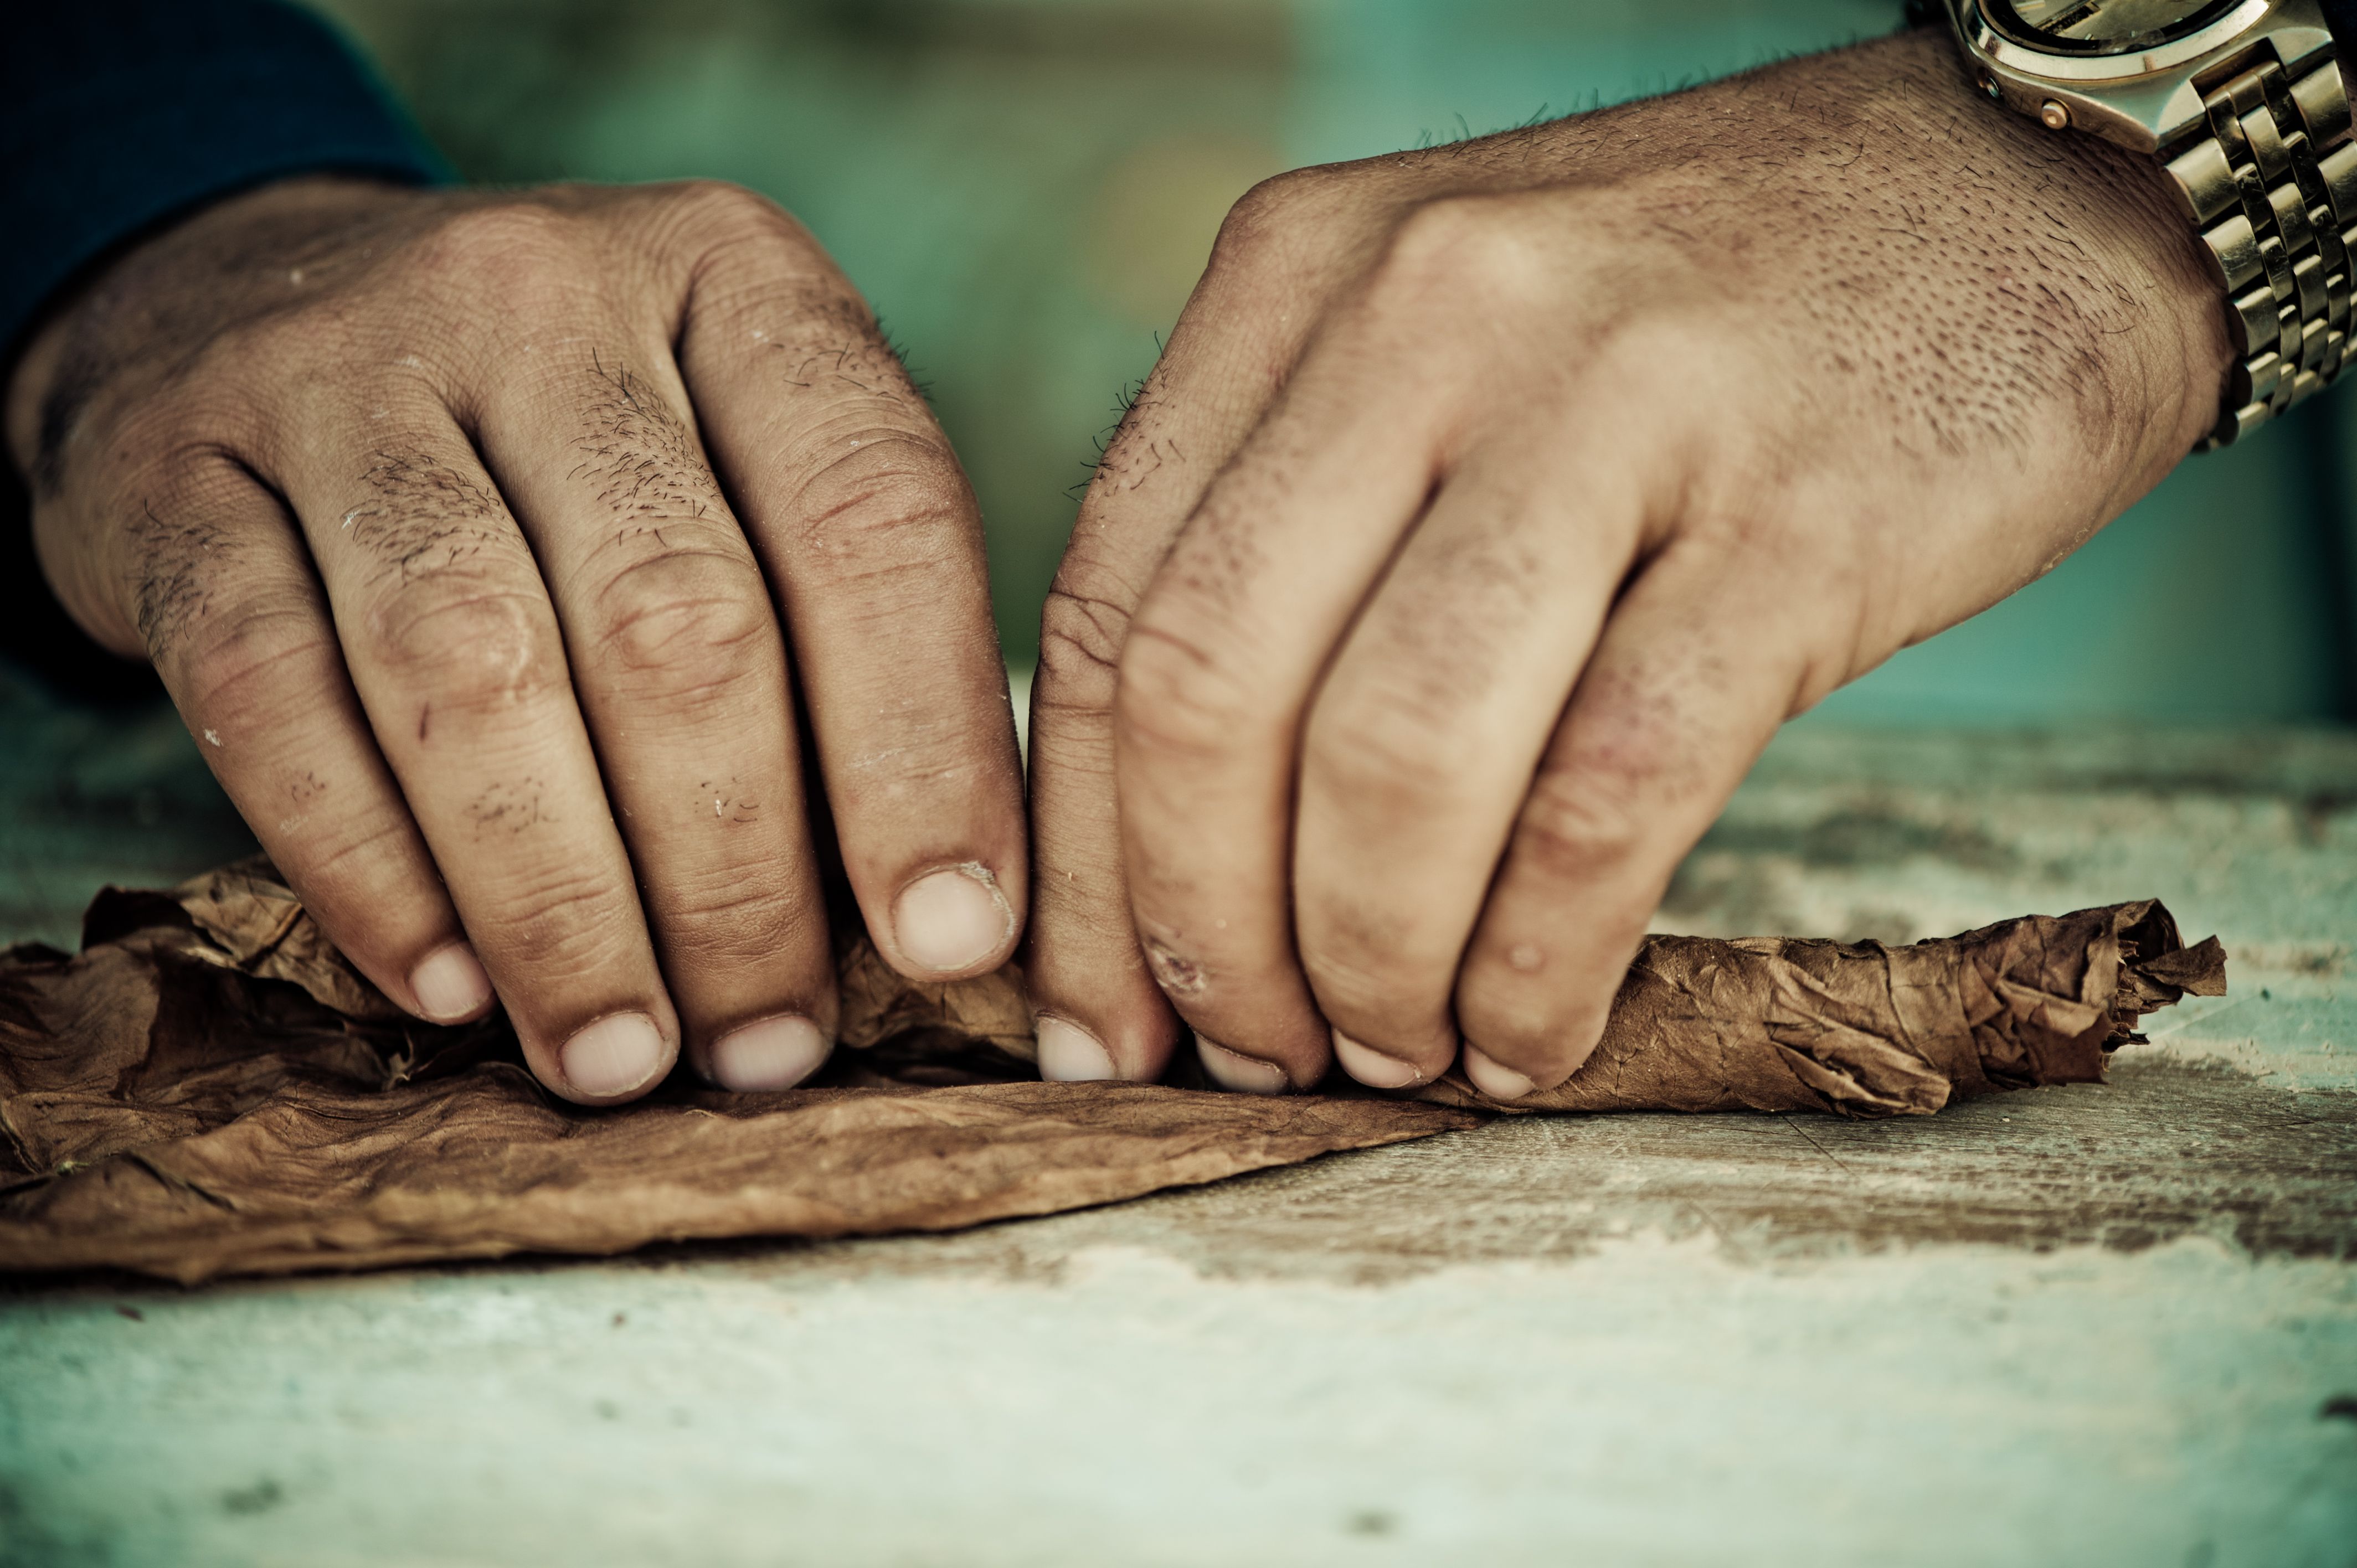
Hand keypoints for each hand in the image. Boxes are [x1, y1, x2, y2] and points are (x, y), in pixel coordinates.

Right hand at [5, 178, 1025, 1103]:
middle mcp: (546, 294)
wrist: (256, 293)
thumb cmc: (574, 440)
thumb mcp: (735, 455)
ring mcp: (343, 366)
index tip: (954, 938)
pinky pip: (271, 692)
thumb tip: (942, 914)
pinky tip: (448, 987)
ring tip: (620, 1058)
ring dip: (560, 902)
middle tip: (770, 1045)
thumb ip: (841, 632)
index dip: (926, 745)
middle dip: (737, 872)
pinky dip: (367, 864)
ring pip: (474, 669)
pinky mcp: (173, 467)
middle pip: (674, 619)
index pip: (872, 513)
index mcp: (737, 283)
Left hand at [1024, 29, 2227, 1095]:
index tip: (1097, 1015)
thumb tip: (1165, 849)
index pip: (1103, 611)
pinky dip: (1541, 963)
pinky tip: (1528, 1035)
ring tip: (1394, 1053)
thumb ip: (1292, 533)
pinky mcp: (1796, 520)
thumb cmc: (1694, 322)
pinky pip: (1606, 800)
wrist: (2009, 192)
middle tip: (1249, 1054)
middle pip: (1211, 693)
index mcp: (1300, 274)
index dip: (1083, 858)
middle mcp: (1426, 311)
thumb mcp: (1440, 343)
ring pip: (1396, 759)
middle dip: (1200, 932)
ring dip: (1368, 964)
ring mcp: (1614, 403)